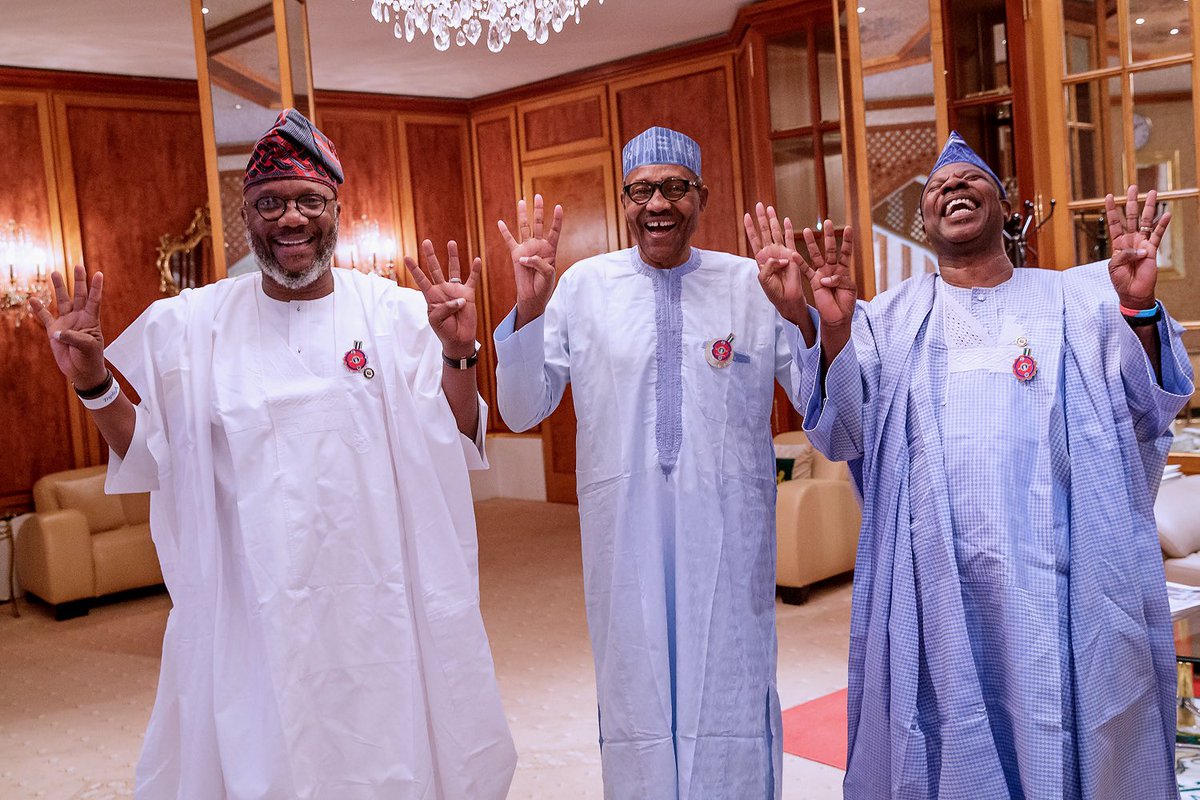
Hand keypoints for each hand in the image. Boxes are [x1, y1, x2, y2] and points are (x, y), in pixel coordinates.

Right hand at [29, 264, 108, 387]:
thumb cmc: (90, 359)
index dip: (96, 288)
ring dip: (59, 287)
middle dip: (78, 281)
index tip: (99, 274)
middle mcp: (79, 318)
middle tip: (78, 265)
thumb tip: (58, 332)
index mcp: (91, 320)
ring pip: (62, 301)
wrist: (82, 371)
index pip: (95, 300)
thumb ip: (74, 338)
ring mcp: (66, 322)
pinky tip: (32, 298)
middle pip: (79, 295)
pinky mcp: (55, 330)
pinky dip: (39, 308)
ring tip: (55, 273)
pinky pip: (45, 317)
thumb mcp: (87, 347)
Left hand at [404, 239, 479, 357]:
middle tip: (426, 242)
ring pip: (453, 269)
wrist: (458, 339)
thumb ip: (443, 307)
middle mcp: (442, 289)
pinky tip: (477, 260)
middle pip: (435, 269)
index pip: (421, 279)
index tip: (406, 257)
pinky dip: (475, 270)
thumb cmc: (444, 330)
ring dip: (452, 256)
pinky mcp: (468, 294)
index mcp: (431, 295)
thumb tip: (459, 299)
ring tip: (451, 242)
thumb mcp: (435, 320)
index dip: (414, 269)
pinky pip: (472, 279)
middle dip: (430, 255)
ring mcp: (455, 290)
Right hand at [497, 194, 561, 323]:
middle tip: (538, 196)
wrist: (532, 297)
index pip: (554, 231)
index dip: (556, 220)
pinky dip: (505, 232)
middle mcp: (538, 246)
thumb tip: (524, 256)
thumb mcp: (547, 275)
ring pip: (524, 228)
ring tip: (522, 201)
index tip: (558, 207)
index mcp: (550, 250)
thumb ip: (539, 263)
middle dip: (538, 210)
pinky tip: (500, 222)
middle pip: (538, 224)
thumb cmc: (544, 287)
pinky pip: (509, 241)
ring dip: (523, 215)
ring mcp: (526, 249)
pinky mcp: (516, 255)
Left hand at [744, 203, 810, 324]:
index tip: (746, 216)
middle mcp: (771, 252)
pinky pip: (790, 239)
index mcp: (761, 258)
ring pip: (776, 232)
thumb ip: (767, 266)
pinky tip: (786, 219)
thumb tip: (778, 256)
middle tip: (759, 205)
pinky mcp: (792, 255)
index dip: (750, 227)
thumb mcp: (764, 279)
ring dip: (773, 220)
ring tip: (769, 208)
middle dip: (761, 218)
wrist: (787, 298)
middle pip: (764, 231)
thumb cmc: (774, 291)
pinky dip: (788, 229)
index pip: (754, 239)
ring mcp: (781, 252)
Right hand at [799, 220, 856, 329]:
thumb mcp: (849, 289)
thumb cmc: (846, 304)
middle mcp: (832, 269)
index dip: (847, 240)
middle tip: (827, 222)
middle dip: (829, 236)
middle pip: (830, 249)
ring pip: (816, 256)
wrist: (837, 317)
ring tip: (807, 230)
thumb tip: (825, 278)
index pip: (846, 252)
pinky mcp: (814, 281)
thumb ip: (839, 280)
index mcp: (843, 270)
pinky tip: (794, 254)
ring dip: (811, 244)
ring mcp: (822, 274)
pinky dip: (800, 263)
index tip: (848, 228)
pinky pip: (806, 271)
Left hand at [1105, 185, 1170, 308]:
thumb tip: (1141, 248)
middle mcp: (1130, 240)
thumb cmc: (1121, 280)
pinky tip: (1166, 214)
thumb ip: (1124, 255)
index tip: (1109, 196)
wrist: (1133, 292)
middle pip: (1131, 217)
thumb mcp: (1114, 266)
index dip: (1111, 210)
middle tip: (1133, 187)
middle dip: (1132, 202)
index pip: (1114, 222)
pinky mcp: (1152, 250)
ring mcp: (1142, 243)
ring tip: (1152, 193)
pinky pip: (1158, 235)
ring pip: (1145, 221)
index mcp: (1118, 243)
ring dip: (1149, 207)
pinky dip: (1162, 225)